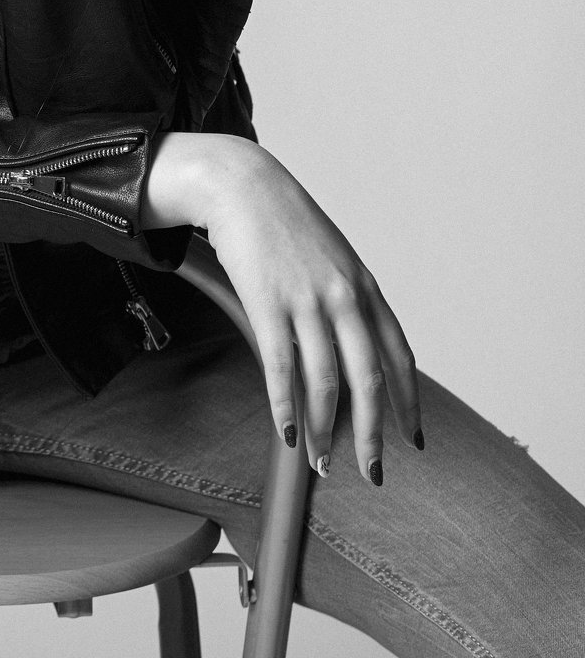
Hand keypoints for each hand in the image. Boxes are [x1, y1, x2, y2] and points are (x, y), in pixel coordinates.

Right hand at [143, 131, 422, 483]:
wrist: (243, 185)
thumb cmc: (286, 223)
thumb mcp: (333, 258)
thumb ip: (348, 300)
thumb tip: (353, 349)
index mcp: (365, 289)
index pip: (399, 358)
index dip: (409, 404)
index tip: (414, 440)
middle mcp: (344, 298)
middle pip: (368, 382)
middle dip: (372, 436)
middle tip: (372, 472)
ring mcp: (306, 301)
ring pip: (324, 384)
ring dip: (323, 432)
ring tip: (321, 462)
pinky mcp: (267, 303)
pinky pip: (281, 369)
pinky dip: (284, 409)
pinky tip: (285, 433)